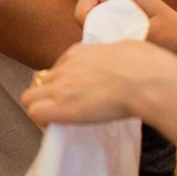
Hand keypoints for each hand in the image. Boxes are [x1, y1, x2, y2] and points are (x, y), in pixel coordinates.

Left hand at [20, 40, 176, 125]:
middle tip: (63, 109)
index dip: (62, 84)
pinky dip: (41, 120)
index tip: (74, 94)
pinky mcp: (62, 104)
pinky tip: (55, 125)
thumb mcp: (124, 49)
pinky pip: (35, 111)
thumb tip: (122, 58)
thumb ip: (112, 56)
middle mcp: (66, 66)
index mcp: (79, 51)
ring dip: (42, 107)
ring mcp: (61, 84)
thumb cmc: (145, 66)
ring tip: (59, 119)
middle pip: (41, 81)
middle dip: (49, 95)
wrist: (145, 79)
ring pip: (31, 96)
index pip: (58, 68)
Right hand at [75, 0, 176, 78]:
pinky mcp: (123, 22)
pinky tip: (112, 48)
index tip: (89, 30)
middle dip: (86, 22)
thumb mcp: (151, 32)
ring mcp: (121, 10)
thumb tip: (98, 34)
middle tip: (97, 41)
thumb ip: (124, 29)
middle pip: (87, 4)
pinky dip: (101, 36)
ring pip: (92, 17)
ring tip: (106, 46)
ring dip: (93, 30)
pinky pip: (102, 26)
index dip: (83, 10)